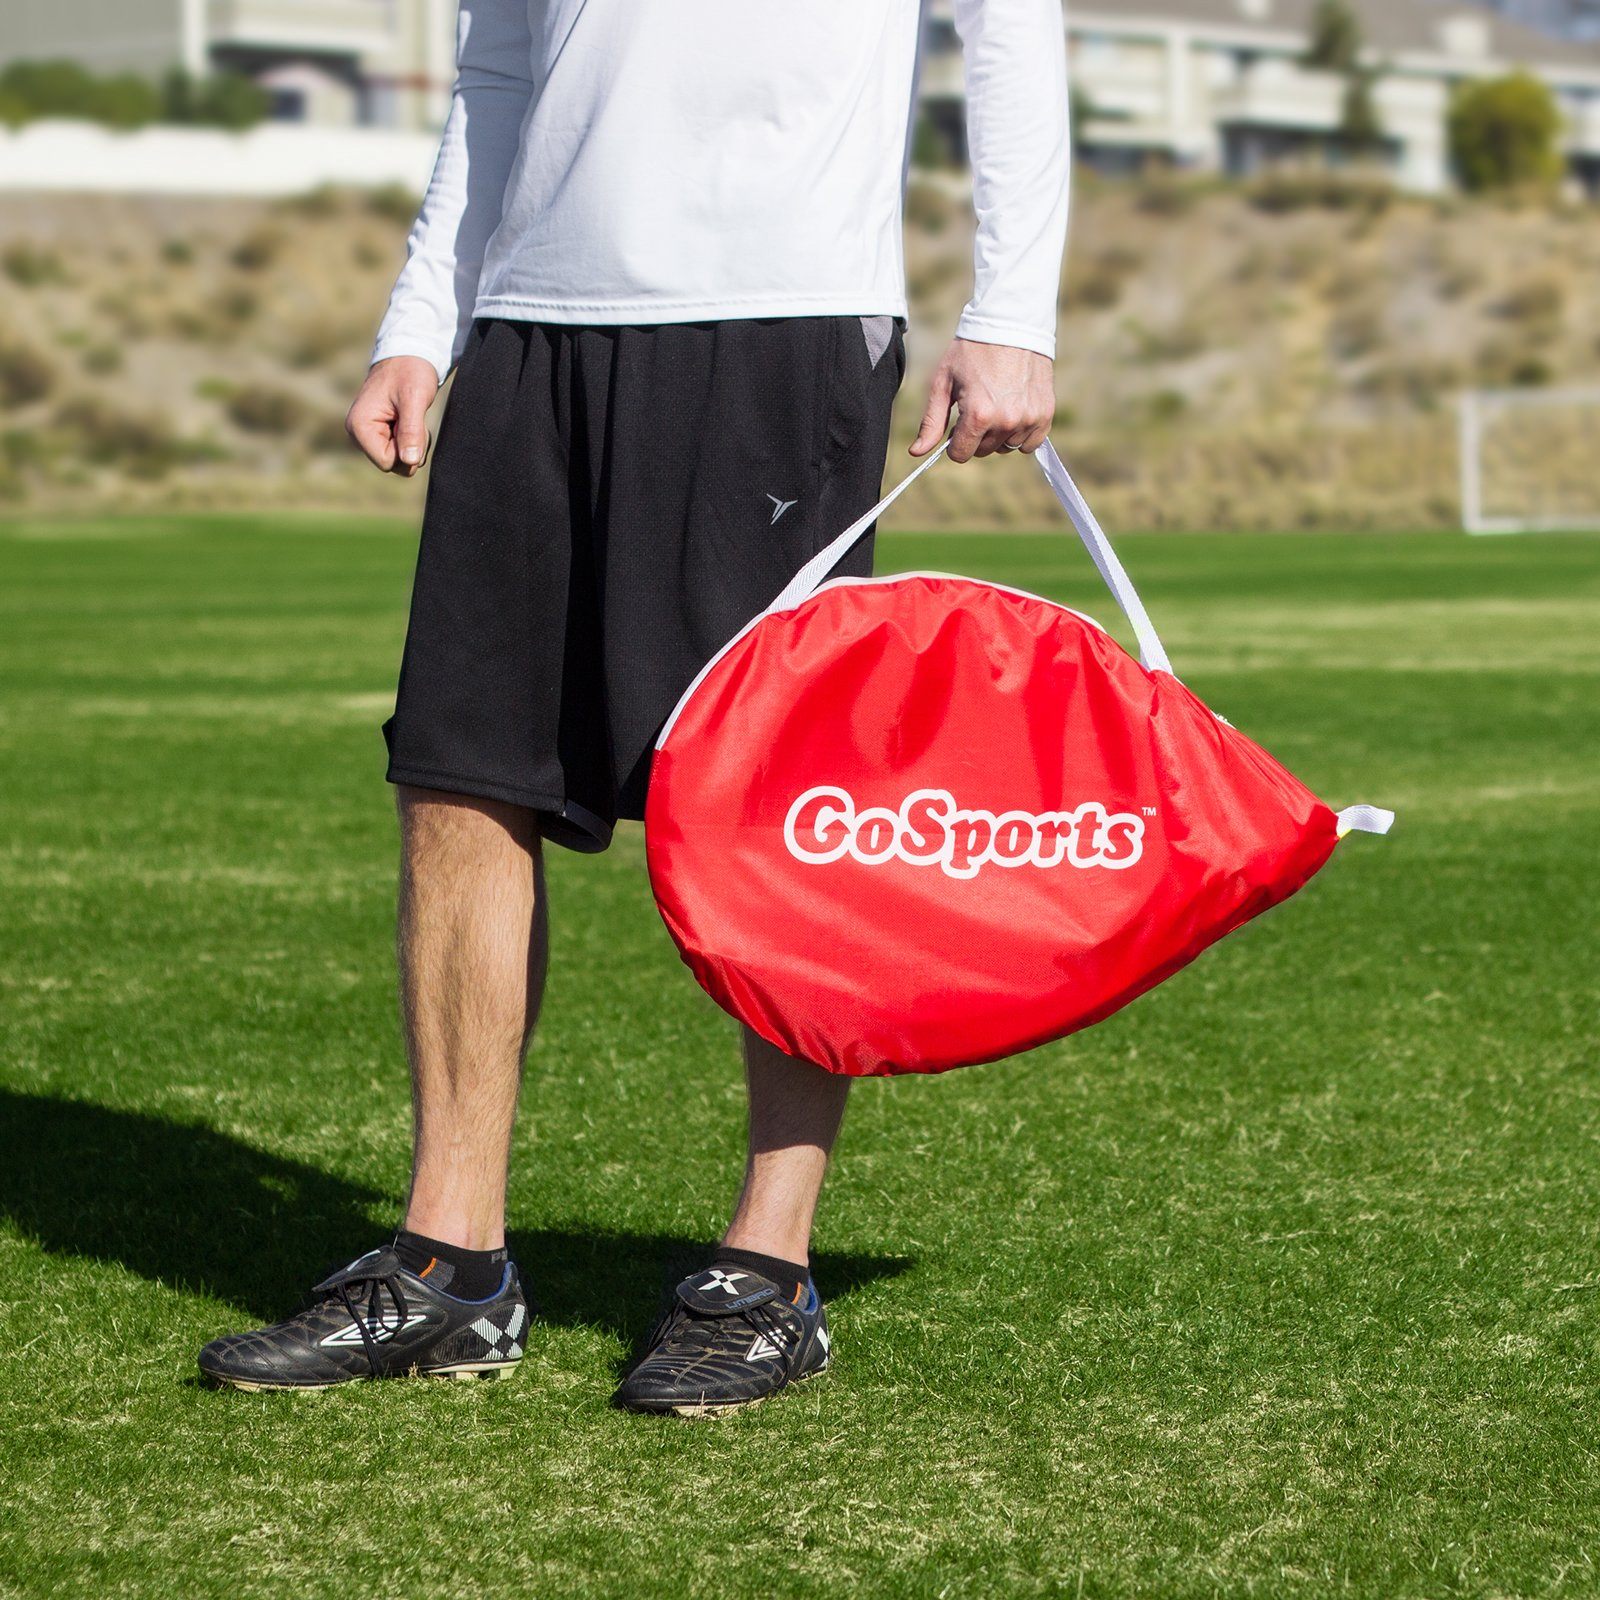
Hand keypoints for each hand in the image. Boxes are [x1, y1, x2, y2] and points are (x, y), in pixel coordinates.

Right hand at [345, 356, 440, 476]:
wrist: (408, 355)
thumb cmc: (410, 371)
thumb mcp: (414, 399)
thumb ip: (411, 431)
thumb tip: (409, 461)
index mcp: (359, 426)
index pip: (387, 462)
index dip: (407, 450)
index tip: (412, 424)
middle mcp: (357, 434)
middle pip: (392, 464)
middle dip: (410, 447)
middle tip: (414, 419)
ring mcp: (366, 435)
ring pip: (397, 460)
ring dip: (412, 443)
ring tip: (411, 416)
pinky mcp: (376, 434)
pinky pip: (398, 451)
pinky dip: (410, 440)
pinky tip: (408, 420)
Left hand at [910, 338, 1054, 463]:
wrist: (1011, 323)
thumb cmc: (971, 350)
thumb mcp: (944, 382)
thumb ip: (931, 421)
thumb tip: (917, 453)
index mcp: (978, 415)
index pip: (960, 454)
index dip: (954, 442)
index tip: (957, 424)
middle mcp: (1006, 421)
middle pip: (983, 451)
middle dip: (975, 435)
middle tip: (977, 406)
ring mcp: (1029, 418)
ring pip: (1006, 448)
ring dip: (998, 434)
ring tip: (997, 403)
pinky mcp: (1045, 414)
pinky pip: (1030, 443)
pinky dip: (1021, 434)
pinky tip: (1015, 411)